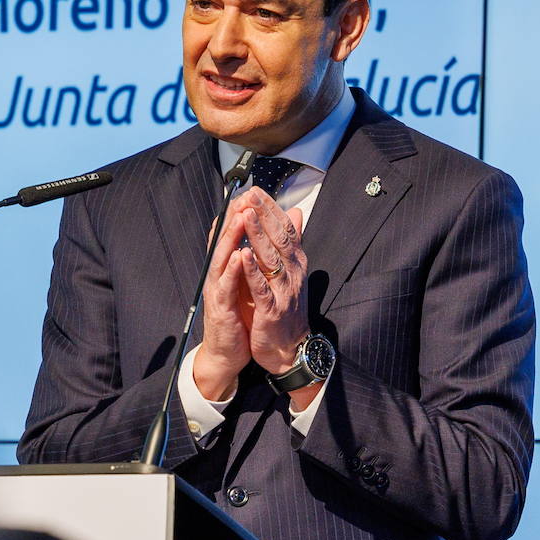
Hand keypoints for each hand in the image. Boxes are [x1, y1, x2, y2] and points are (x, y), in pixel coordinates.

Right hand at [193, 190, 262, 399]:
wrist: (228, 351)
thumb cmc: (238, 315)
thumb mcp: (247, 283)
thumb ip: (253, 257)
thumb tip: (261, 234)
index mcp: (225, 268)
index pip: (229, 235)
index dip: (238, 213)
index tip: (252, 193)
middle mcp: (217, 274)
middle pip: (223, 240)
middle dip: (233, 217)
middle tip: (244, 196)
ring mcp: (217, 290)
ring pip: (221, 258)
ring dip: (230, 238)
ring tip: (240, 218)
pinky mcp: (221, 307)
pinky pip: (226, 286)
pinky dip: (232, 271)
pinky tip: (239, 257)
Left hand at [236, 188, 309, 373]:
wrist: (290, 349)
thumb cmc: (287, 309)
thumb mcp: (292, 272)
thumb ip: (292, 242)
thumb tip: (296, 212)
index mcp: (295, 264)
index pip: (286, 229)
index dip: (272, 209)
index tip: (258, 190)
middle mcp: (293, 274)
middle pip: (280, 239)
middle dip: (264, 215)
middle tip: (251, 194)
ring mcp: (283, 291)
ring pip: (271, 259)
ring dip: (258, 236)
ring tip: (246, 215)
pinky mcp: (271, 310)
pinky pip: (261, 287)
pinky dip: (252, 271)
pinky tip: (243, 255)